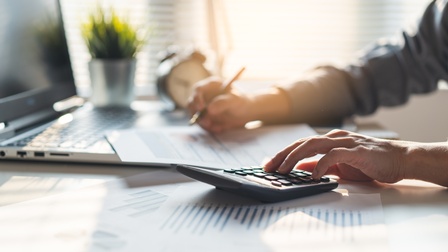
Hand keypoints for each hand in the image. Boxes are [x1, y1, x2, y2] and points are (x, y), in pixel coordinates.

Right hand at [187, 76, 253, 132]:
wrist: (246, 112)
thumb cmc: (241, 102)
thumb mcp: (234, 101)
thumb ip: (222, 103)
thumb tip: (209, 109)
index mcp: (211, 85)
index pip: (198, 89)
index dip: (197, 99)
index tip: (202, 109)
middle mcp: (204, 95)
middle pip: (191, 103)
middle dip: (197, 115)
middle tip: (207, 123)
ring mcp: (202, 106)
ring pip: (195, 116)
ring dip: (204, 124)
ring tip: (218, 127)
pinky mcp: (204, 116)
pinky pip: (201, 124)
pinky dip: (209, 128)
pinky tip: (220, 128)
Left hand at [264, 129, 408, 182]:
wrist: (399, 159)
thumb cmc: (370, 162)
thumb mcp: (340, 166)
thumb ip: (320, 164)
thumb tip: (300, 168)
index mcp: (330, 140)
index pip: (301, 144)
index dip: (283, 153)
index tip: (269, 164)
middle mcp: (335, 138)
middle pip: (302, 143)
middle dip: (283, 155)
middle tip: (268, 167)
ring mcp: (346, 142)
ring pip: (313, 145)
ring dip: (295, 157)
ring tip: (283, 170)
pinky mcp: (357, 151)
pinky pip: (334, 155)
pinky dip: (321, 164)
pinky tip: (313, 175)